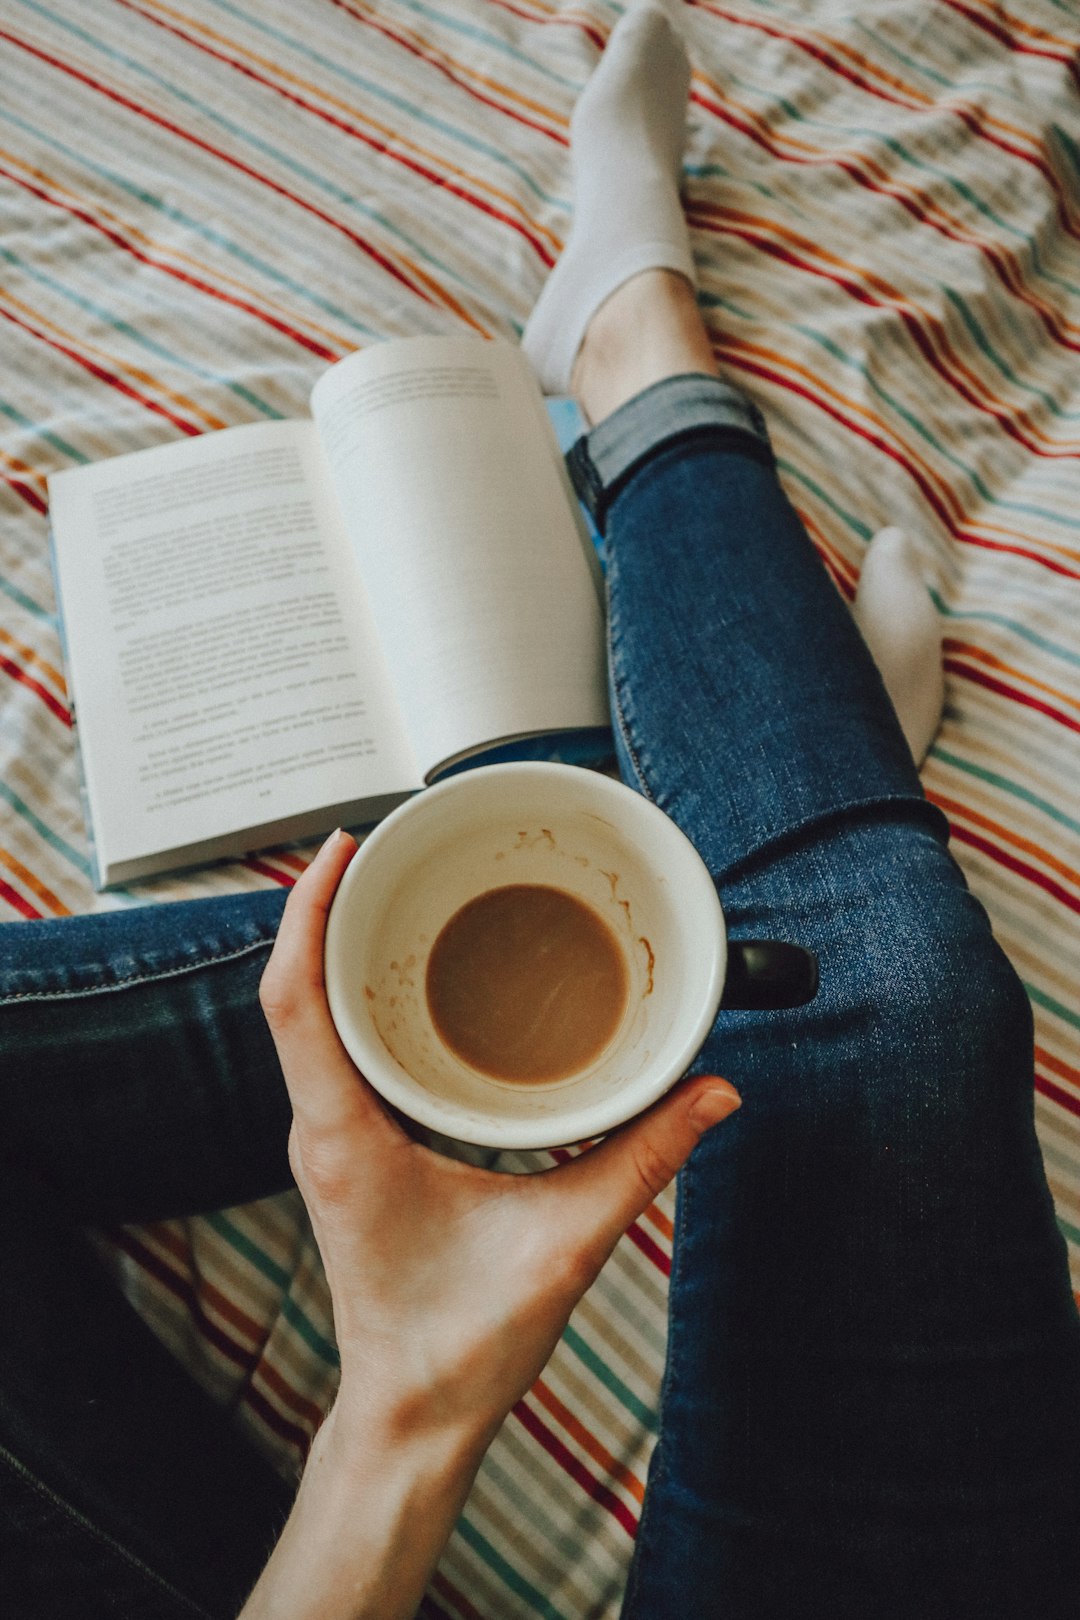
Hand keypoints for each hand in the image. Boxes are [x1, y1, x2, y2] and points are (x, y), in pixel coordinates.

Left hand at [246, 827, 739, 1619]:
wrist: (415, 1414)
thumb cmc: (466, 1342)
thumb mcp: (569, 1241)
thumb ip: (646, 1159)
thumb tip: (714, 1089)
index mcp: (348, 1139)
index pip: (296, 1002)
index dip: (308, 914)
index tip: (341, 847)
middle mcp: (322, 1129)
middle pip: (292, 991)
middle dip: (322, 906)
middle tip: (379, 842)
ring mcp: (328, 1139)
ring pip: (304, 1018)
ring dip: (332, 946)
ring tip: (380, 884)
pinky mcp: (347, 1149)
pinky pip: (329, 1048)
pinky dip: (350, 991)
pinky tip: (399, 971)